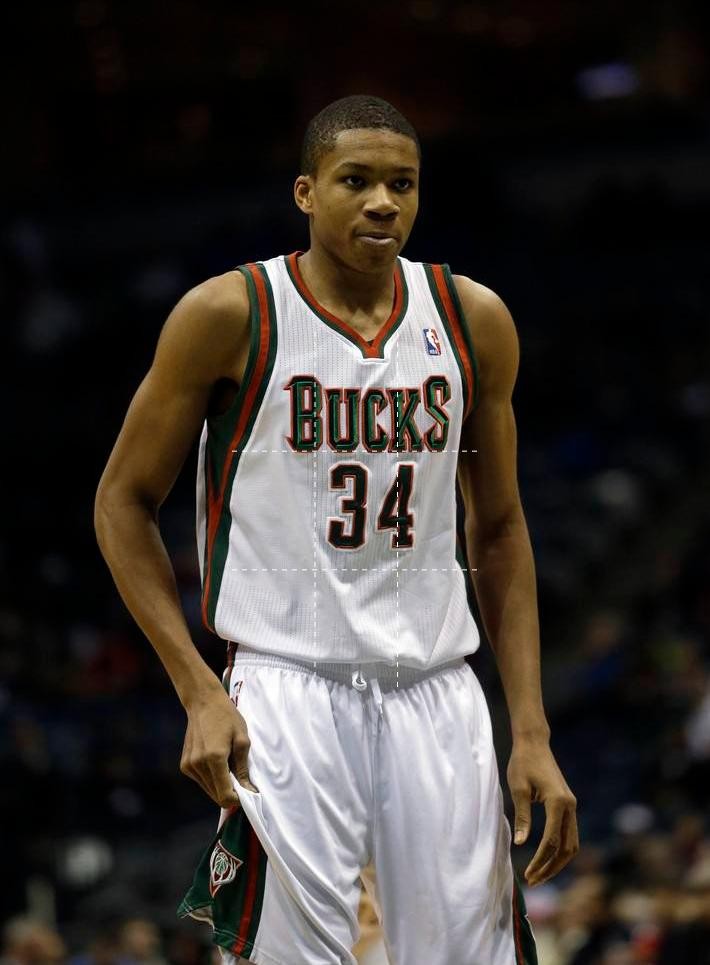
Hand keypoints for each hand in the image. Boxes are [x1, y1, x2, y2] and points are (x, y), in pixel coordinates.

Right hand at [180, 681, 258, 807]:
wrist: (203, 702)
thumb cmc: (227, 717)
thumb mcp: (242, 739)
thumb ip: (243, 768)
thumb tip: (248, 790)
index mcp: (214, 758)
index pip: (224, 796)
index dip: (237, 799)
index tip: (247, 793)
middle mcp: (198, 765)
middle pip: (216, 796)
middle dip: (230, 793)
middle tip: (241, 780)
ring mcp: (189, 765)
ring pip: (208, 790)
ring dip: (221, 786)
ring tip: (229, 767)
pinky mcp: (184, 764)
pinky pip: (201, 781)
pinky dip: (211, 779)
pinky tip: (217, 763)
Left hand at [507, 738, 577, 885]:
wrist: (534, 743)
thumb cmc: (523, 762)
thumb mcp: (518, 789)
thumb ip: (522, 817)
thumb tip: (520, 844)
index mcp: (558, 802)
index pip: (551, 841)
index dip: (540, 861)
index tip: (527, 874)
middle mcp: (570, 806)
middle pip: (566, 848)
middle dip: (551, 867)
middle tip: (533, 880)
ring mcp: (572, 806)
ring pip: (571, 844)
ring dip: (557, 862)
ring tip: (539, 874)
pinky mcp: (568, 805)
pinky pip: (569, 834)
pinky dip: (560, 850)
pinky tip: (546, 858)